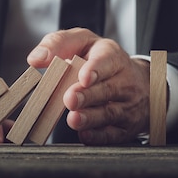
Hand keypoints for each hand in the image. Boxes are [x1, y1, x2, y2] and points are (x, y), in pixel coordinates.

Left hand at [27, 28, 149, 144]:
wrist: (141, 81)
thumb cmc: (101, 60)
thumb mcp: (82, 42)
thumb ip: (58, 44)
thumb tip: (36, 59)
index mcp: (113, 56)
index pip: (107, 61)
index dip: (95, 70)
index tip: (83, 77)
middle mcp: (124, 80)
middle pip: (108, 89)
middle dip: (88, 96)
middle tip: (69, 99)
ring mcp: (128, 105)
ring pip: (111, 112)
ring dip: (91, 118)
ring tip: (74, 119)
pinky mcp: (126, 127)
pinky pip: (114, 134)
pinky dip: (99, 135)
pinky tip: (85, 134)